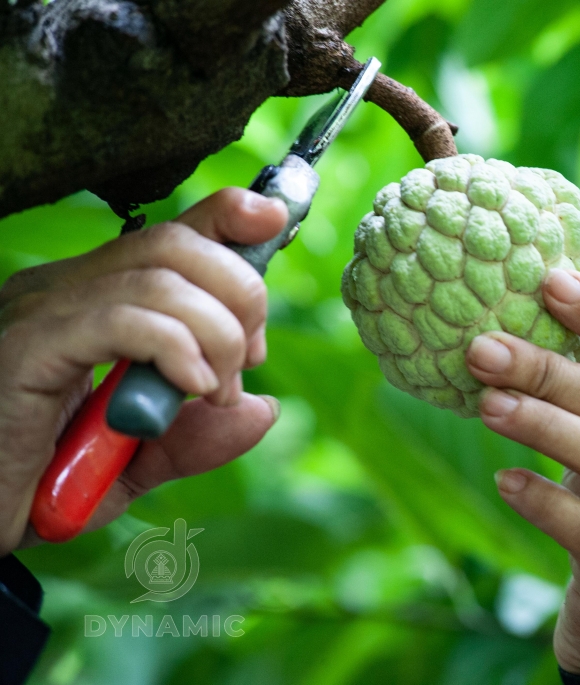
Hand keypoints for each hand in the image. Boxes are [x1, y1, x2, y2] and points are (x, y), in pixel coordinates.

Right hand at [0, 189, 286, 554]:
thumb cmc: (50, 486)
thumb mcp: (144, 459)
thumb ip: (201, 435)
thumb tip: (264, 408)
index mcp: (96, 300)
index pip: (170, 234)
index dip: (227, 216)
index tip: (273, 223)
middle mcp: (65, 292)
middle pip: (175, 244)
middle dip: (239, 293)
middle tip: (247, 360)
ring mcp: (43, 314)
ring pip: (158, 278)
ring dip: (217, 332)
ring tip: (217, 390)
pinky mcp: (29, 348)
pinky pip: (122, 319)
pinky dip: (176, 346)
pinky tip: (192, 384)